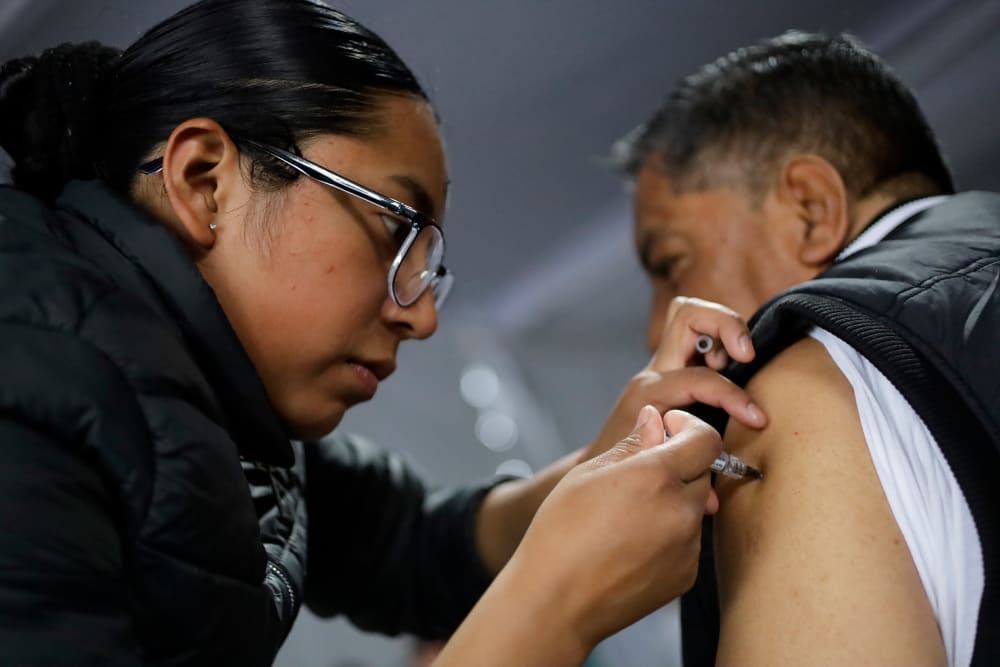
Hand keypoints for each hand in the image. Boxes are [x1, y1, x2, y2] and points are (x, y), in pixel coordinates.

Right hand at [504, 406, 721, 653]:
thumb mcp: (588, 473)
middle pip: (703, 472)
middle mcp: (681, 512)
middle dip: (678, 465)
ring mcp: (687, 548)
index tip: (669, 429)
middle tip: (638, 475)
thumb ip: (631, 444)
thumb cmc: (561, 535)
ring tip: (627, 516)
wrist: (556, 601)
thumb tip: (655, 420)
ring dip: (672, 500)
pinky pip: (687, 541)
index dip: (689, 427)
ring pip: (694, 508)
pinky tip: (631, 542)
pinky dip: (669, 534)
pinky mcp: (685, 575)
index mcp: (656, 478)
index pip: (706, 439)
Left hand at [581, 296, 764, 460]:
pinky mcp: (673, 368)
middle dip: (727, 325)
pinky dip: (721, 339)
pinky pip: (697, 334)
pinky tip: (735, 365)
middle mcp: (654, 370)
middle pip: (687, 314)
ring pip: (691, 315)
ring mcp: (663, 364)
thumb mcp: (654, 468)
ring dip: (724, 327)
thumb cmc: (625, 467)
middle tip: (747, 355)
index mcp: (649, 392)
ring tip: (740, 358)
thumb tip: (714, 494)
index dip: (733, 397)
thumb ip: (684, 471)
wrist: (600, 462)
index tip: (756, 419)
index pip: (698, 378)